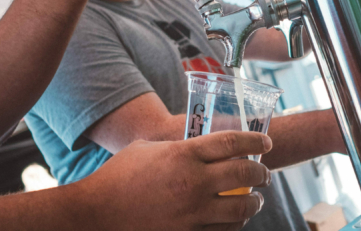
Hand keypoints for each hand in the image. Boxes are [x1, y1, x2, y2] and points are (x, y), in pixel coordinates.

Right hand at [79, 131, 272, 230]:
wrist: (95, 213)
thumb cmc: (118, 176)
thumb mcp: (147, 149)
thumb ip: (175, 146)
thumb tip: (195, 146)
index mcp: (184, 154)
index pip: (232, 141)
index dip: (254, 140)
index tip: (266, 143)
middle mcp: (193, 181)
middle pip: (244, 173)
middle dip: (261, 173)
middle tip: (264, 173)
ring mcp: (192, 212)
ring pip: (240, 207)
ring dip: (254, 202)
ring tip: (255, 199)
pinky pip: (223, 230)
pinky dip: (234, 224)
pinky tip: (234, 218)